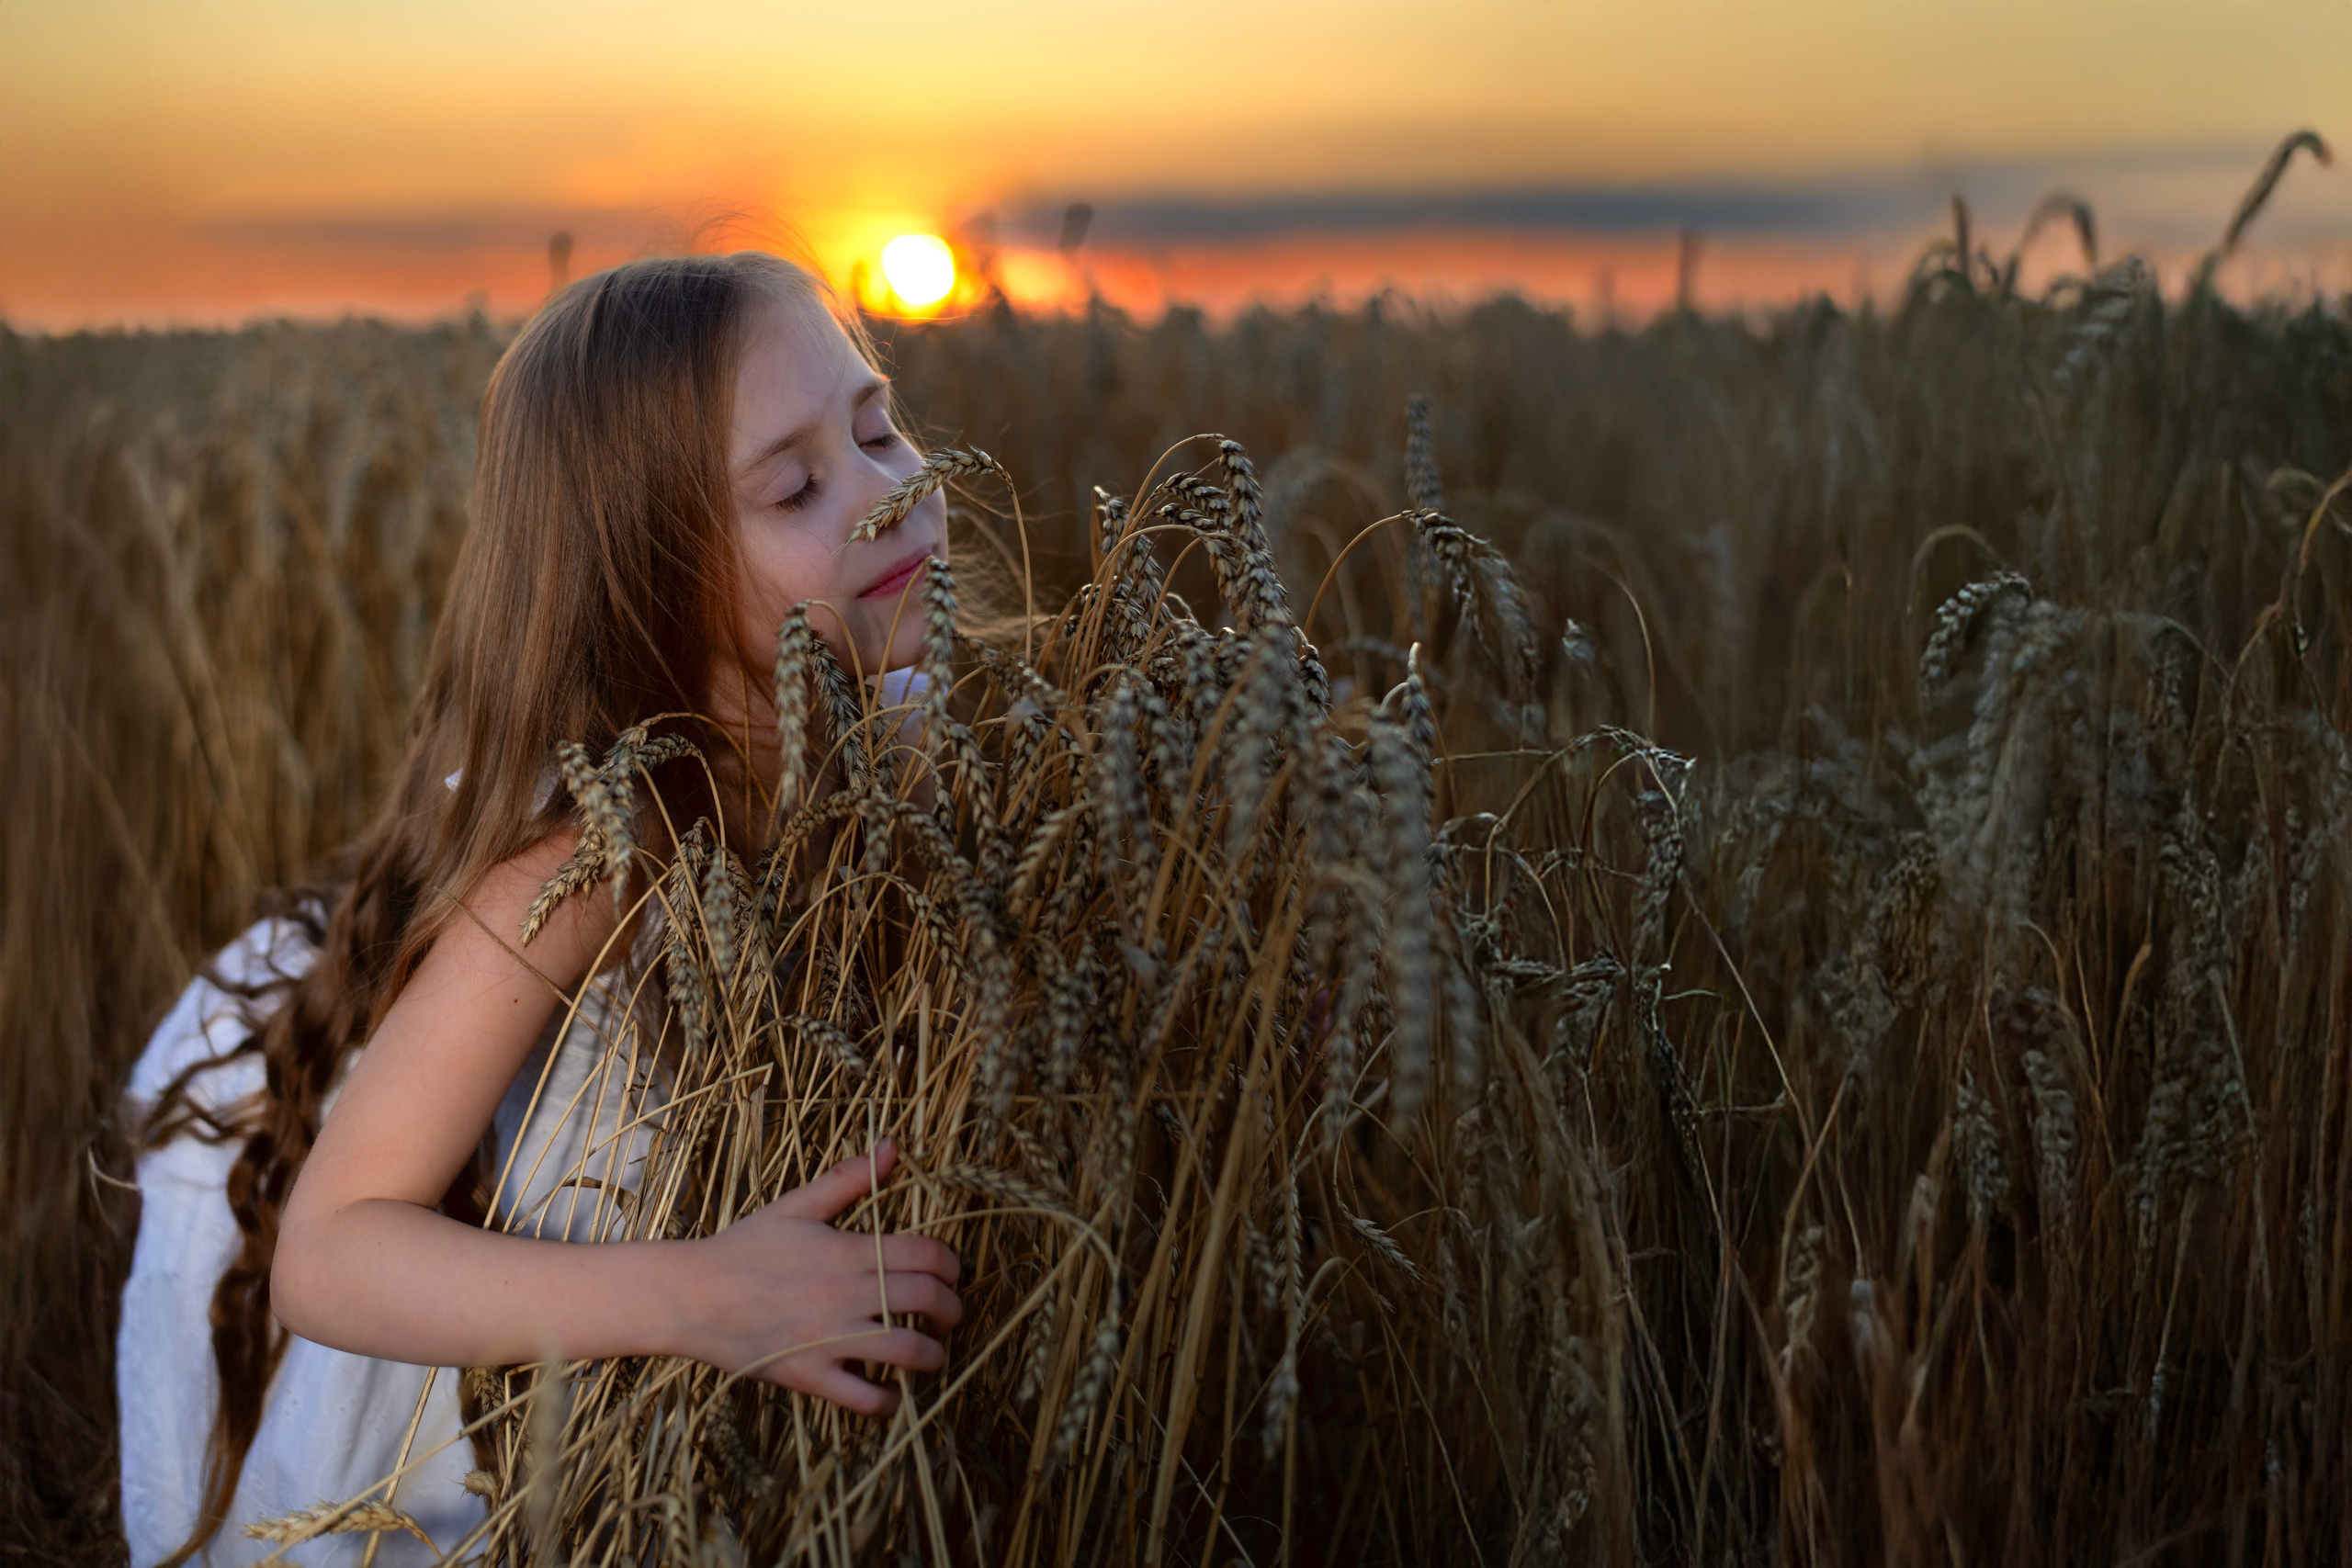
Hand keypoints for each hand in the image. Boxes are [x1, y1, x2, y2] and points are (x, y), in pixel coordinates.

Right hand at [672, 1140, 961, 1415]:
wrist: (689, 1295)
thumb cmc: (743, 1248)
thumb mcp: (796, 1206)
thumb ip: (848, 1178)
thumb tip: (893, 1147)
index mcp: (848, 1251)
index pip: (928, 1254)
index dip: (952, 1265)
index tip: (951, 1274)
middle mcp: (846, 1295)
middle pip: (928, 1301)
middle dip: (952, 1310)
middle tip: (948, 1315)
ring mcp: (829, 1339)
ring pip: (908, 1352)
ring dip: (933, 1354)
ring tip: (931, 1351)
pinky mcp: (809, 1376)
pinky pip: (865, 1399)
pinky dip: (889, 1401)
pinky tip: (891, 1391)